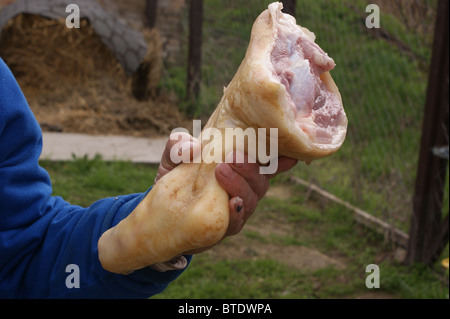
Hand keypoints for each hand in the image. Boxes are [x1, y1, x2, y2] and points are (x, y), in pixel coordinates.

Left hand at [155, 133, 297, 241]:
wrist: (158, 209)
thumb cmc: (175, 176)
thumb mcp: (173, 156)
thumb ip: (179, 145)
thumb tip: (193, 147)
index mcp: (239, 167)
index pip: (266, 163)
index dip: (281, 159)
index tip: (289, 153)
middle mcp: (243, 188)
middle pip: (260, 180)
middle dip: (249, 168)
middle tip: (233, 156)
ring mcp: (236, 209)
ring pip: (251, 199)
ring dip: (240, 185)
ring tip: (222, 171)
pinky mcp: (225, 227)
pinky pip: (236, 222)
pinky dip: (236, 213)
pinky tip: (231, 203)